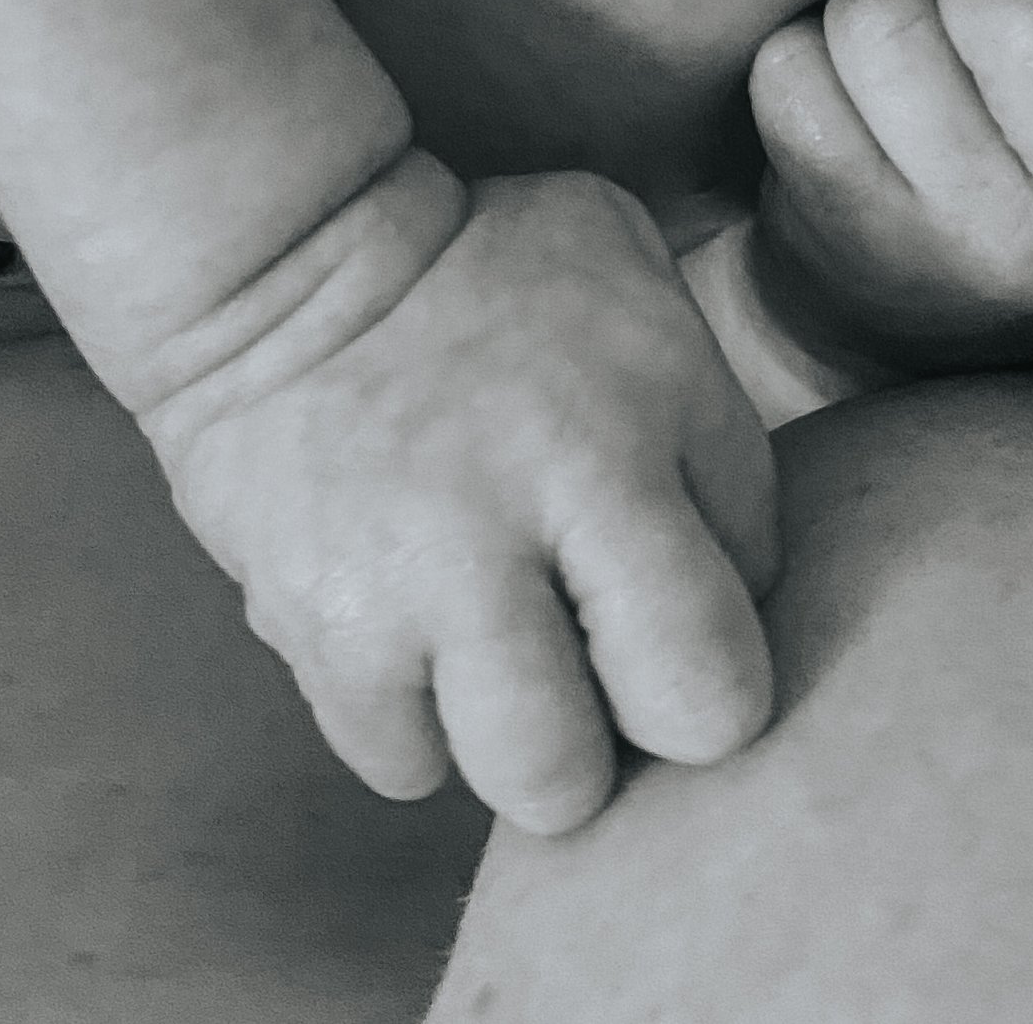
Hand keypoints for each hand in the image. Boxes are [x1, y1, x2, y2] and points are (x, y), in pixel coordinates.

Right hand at [145, 171, 778, 837]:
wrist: (282, 250)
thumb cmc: (494, 270)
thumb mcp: (640, 295)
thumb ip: (719, 440)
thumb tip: (750, 597)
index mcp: (612, 440)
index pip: (714, 682)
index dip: (711, 675)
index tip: (673, 616)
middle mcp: (505, 522)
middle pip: (603, 765)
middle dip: (614, 735)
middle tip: (589, 652)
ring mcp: (401, 578)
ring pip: (521, 782)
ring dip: (524, 735)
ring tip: (508, 642)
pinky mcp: (310, 617)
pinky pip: (403, 760)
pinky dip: (419, 717)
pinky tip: (418, 622)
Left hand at [746, 0, 1032, 374]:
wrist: (909, 302)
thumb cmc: (1016, 115)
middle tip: (960, 40)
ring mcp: (977, 243)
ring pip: (879, 19)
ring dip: (869, 24)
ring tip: (902, 88)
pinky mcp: (849, 237)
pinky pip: (792, 71)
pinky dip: (801, 69)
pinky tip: (845, 125)